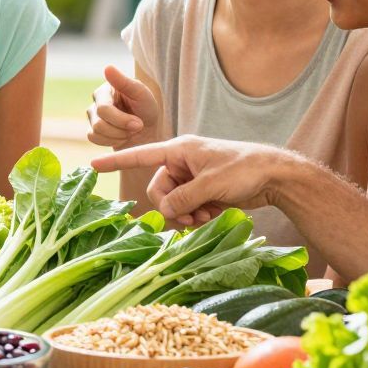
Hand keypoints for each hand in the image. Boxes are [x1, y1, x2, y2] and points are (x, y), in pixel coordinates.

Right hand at [86, 65, 160, 147]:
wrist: (148, 130)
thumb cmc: (146, 109)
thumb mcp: (142, 94)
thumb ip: (124, 82)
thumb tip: (107, 67)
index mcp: (106, 90)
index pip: (104, 109)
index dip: (122, 120)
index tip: (139, 123)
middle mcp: (96, 101)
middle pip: (99, 123)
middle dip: (122, 129)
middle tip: (138, 127)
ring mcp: (92, 116)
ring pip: (96, 132)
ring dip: (118, 136)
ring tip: (130, 131)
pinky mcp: (92, 130)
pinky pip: (94, 139)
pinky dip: (111, 141)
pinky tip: (121, 136)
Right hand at [92, 135, 290, 226]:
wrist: (276, 176)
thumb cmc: (244, 169)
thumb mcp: (211, 184)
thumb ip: (184, 198)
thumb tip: (165, 210)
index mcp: (179, 150)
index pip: (140, 154)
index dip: (116, 161)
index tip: (92, 164)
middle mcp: (182, 163)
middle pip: (158, 190)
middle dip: (172, 207)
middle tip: (191, 217)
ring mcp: (192, 178)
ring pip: (172, 202)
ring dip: (186, 213)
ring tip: (207, 215)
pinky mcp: (202, 192)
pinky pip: (186, 207)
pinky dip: (196, 215)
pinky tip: (213, 215)